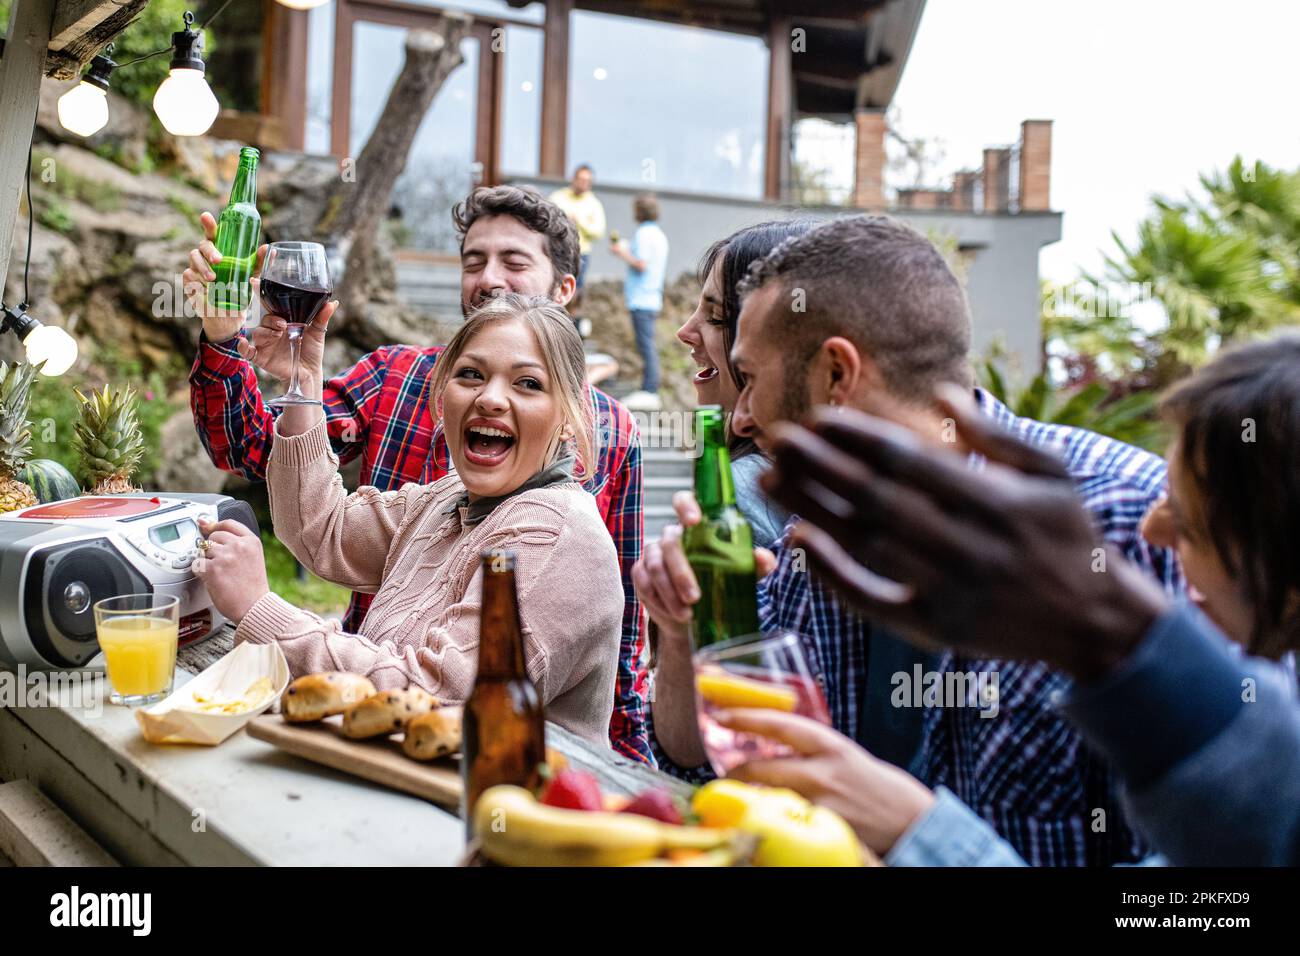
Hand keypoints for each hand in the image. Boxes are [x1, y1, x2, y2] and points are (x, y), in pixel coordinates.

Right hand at [183, 211, 266, 342]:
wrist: (229, 315)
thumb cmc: (239, 289)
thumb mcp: (252, 275)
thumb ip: (259, 262)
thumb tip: (269, 248)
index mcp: (219, 250)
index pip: (212, 234)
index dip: (208, 224)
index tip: (206, 216)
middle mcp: (205, 256)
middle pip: (202, 246)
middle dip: (209, 251)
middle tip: (219, 260)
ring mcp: (195, 268)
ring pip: (193, 259)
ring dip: (202, 268)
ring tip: (213, 279)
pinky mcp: (189, 282)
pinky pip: (188, 276)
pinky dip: (195, 281)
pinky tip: (203, 288)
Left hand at [191, 517, 270, 623]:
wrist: (253, 607)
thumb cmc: (252, 587)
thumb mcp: (253, 558)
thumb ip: (237, 544)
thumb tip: (208, 526)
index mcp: (251, 542)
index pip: (228, 523)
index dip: (215, 525)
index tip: (207, 526)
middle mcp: (239, 546)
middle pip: (213, 537)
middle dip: (212, 549)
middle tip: (221, 564)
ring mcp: (225, 557)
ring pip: (203, 550)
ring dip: (206, 560)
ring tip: (219, 573)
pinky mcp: (212, 569)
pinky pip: (196, 564)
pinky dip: (200, 572)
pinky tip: (211, 579)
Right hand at [235, 281, 336, 389]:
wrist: (310, 373)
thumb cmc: (311, 351)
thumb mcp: (317, 332)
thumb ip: (322, 317)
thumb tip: (333, 302)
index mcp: (283, 320)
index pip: (270, 305)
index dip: (261, 293)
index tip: (255, 281)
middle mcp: (272, 330)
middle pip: (264, 318)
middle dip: (271, 319)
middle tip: (282, 324)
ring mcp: (266, 343)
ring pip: (258, 332)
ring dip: (266, 332)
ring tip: (278, 335)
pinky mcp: (261, 357)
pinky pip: (247, 351)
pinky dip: (243, 347)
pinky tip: (243, 343)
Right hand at [630, 490, 775, 632]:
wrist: (695, 617)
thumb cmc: (719, 586)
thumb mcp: (741, 576)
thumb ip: (754, 565)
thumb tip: (763, 558)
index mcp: (695, 528)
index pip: (683, 501)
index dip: (686, 506)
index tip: (694, 521)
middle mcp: (671, 536)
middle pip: (670, 543)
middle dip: (681, 572)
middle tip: (695, 597)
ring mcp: (653, 554)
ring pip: (655, 566)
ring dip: (670, 592)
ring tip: (687, 614)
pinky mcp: (640, 573)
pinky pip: (643, 583)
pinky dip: (658, 600)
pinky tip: (672, 613)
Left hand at [720, 709, 934, 856]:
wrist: (911, 821)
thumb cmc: (876, 786)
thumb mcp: (845, 756)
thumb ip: (813, 750)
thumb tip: (773, 742)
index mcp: (831, 745)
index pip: (781, 725)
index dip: (748, 717)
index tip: (723, 715)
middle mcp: (824, 772)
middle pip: (764, 766)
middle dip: (737, 769)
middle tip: (724, 771)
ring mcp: (822, 804)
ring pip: (769, 796)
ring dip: (750, 796)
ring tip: (741, 796)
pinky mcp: (823, 831)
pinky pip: (787, 822)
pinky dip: (773, 819)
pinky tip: (767, 819)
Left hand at [760, 384, 1166, 679]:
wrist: (1095, 622)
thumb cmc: (1068, 536)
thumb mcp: (1052, 474)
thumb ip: (997, 434)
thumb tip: (944, 393)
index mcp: (997, 502)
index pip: (910, 463)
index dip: (858, 438)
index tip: (818, 417)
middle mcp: (970, 548)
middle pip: (876, 501)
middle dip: (820, 468)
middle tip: (777, 440)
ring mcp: (950, 593)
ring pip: (865, 547)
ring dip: (813, 510)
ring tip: (772, 481)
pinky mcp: (936, 630)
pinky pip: (871, 602)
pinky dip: (832, 574)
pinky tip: (800, 541)